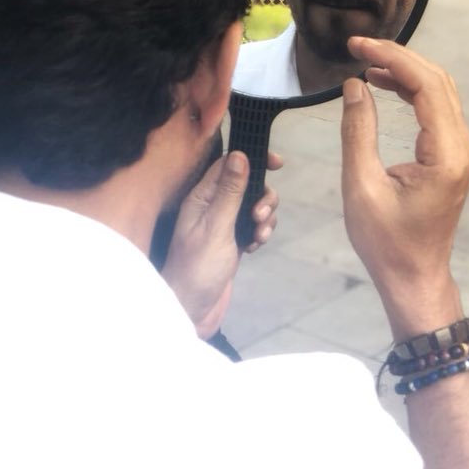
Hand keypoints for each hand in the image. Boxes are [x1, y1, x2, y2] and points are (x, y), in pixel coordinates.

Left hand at [161, 150, 280, 337]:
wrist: (191, 313)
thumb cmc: (197, 270)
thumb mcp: (216, 228)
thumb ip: (230, 192)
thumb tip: (240, 155)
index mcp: (201, 197)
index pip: (229, 164)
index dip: (253, 158)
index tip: (277, 162)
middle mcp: (211, 206)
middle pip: (246, 183)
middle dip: (262, 195)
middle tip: (259, 214)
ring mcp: (223, 225)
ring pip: (253, 205)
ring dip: (264, 216)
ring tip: (259, 235)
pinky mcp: (232, 242)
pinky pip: (254, 225)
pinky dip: (260, 231)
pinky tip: (255, 247)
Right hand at [340, 37, 468, 338]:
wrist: (414, 278)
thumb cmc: (386, 242)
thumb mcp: (361, 187)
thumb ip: (358, 131)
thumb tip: (354, 85)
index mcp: (446, 154)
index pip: (425, 85)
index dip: (392, 58)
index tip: (357, 47)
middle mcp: (462, 146)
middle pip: (437, 81)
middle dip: (398, 57)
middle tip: (357, 47)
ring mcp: (461, 150)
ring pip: (440, 90)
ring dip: (405, 70)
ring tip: (366, 62)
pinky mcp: (453, 154)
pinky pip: (437, 108)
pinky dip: (411, 89)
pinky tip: (383, 84)